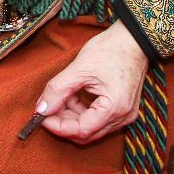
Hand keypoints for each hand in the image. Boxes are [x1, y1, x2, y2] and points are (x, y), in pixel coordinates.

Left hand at [35, 22, 149, 144]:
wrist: (132, 40)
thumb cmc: (110, 50)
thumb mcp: (79, 68)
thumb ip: (58, 90)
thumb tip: (41, 109)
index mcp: (114, 108)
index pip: (81, 130)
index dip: (58, 126)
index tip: (41, 116)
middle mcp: (122, 117)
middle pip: (86, 133)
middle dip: (63, 123)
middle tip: (46, 108)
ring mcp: (124, 114)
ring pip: (91, 128)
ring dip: (71, 117)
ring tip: (59, 98)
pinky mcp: (122, 109)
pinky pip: (98, 119)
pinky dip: (82, 112)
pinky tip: (72, 97)